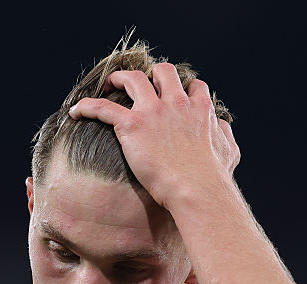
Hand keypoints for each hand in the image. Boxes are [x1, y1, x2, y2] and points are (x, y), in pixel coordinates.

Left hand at [68, 63, 239, 210]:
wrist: (196, 188)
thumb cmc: (213, 177)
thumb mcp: (228, 152)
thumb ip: (225, 135)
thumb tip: (222, 129)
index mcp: (199, 109)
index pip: (193, 87)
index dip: (183, 88)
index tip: (175, 94)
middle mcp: (176, 102)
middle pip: (163, 73)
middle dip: (152, 74)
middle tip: (141, 84)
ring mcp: (153, 110)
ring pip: (133, 80)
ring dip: (119, 79)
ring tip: (110, 84)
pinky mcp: (132, 124)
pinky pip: (103, 107)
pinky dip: (88, 106)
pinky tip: (77, 111)